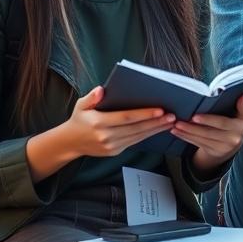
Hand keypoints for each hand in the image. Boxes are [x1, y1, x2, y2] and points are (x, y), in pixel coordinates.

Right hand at [59, 86, 174, 157]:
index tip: (160, 110)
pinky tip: (158, 129)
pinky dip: (147, 135)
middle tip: (172, 116)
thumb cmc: (79, 120)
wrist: (70, 143)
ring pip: (138, 137)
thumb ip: (91, 97)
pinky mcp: (115, 151)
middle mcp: (106, 136)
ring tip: (170, 122)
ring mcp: (111, 146)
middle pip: (136, 129)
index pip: (126, 118)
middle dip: (156, 122)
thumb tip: (102, 90)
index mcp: (98, 122)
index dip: (144, 114)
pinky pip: (135, 142)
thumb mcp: (80, 105)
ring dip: (156, 130)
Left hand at [175, 93, 242, 173]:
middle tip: (179, 122)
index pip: (223, 123)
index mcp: (241, 127)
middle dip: (192, 128)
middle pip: (209, 132)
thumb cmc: (236, 123)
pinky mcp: (214, 151)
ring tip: (175, 126)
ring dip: (186, 133)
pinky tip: (178, 133)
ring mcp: (223, 148)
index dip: (209, 120)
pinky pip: (198, 144)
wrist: (234, 143)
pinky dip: (187, 138)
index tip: (195, 116)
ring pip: (201, 139)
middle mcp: (233, 139)